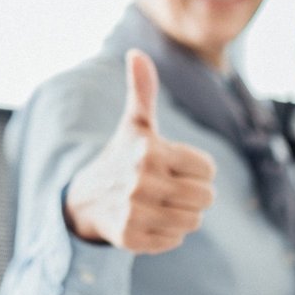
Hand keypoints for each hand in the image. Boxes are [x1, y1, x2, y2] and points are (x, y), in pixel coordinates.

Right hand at [63, 50, 217, 253]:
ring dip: (183, 214)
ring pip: (193, 221)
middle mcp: (140, 181)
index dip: (197, 169)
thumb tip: (136, 53)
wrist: (86, 199)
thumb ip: (142, 91)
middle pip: (206, 197)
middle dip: (195, 194)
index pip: (208, 169)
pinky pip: (174, 240)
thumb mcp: (134, 124)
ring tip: (162, 204)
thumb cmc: (122, 157)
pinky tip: (149, 220)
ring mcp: (133, 211)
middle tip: (171, 188)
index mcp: (149, 150)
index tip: (174, 166)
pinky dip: (168, 233)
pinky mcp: (130, 237)